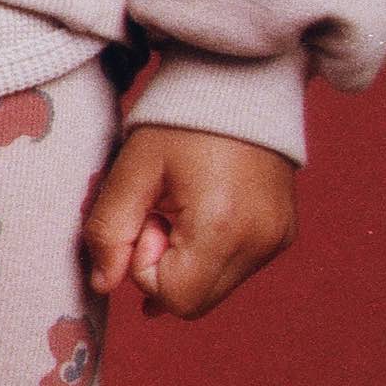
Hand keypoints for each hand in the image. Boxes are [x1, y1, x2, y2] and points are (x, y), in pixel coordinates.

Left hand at [83, 122, 296, 318]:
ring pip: (214, 288)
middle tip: (162, 213)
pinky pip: (236, 268)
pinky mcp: (283, 234)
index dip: (146, 267)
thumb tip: (103, 284)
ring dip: (186, 261)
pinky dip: (209, 252)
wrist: (239, 82)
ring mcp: (277, 240)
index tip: (149, 217)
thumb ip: (109, 232)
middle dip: (165, 269)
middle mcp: (260, 243)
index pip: (175, 299)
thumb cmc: (178, 121)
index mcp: (223, 228)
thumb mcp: (132, 170)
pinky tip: (201, 210)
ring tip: (183, 205)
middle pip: (196, 302)